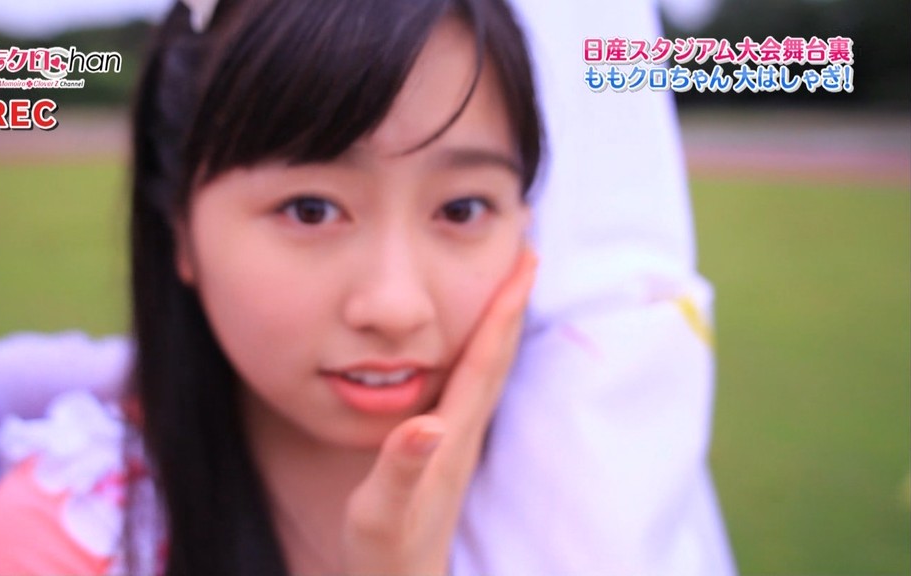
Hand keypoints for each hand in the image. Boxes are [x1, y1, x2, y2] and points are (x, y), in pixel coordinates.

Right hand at [343, 247, 536, 574]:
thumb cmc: (387, 552)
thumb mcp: (382, 512)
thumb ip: (402, 469)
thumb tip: (424, 424)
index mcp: (450, 434)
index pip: (485, 360)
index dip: (505, 307)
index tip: (526, 258)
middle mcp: (464, 430)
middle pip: (498, 354)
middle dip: (515, 298)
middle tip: (528, 248)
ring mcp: (460, 438)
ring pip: (491, 366)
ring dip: (504, 319)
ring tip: (511, 278)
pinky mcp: (450, 446)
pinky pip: (475, 383)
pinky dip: (485, 348)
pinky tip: (478, 340)